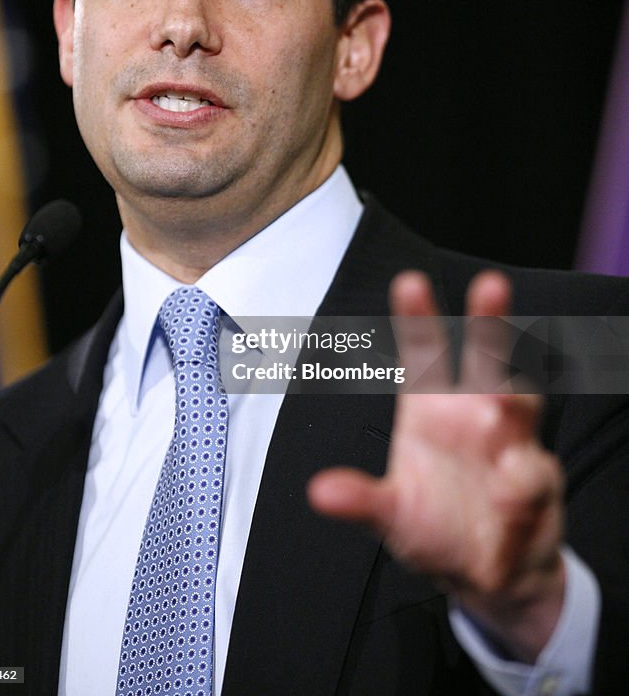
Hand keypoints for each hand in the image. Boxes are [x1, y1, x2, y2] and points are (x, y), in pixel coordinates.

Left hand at [307, 270, 565, 662]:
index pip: (424, 352)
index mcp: (431, 408)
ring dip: (514, 400)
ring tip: (500, 406)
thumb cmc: (433, 528)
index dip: (417, 315)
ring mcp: (511, 441)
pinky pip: (533, 473)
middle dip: (489, 320)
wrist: (487, 574)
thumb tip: (319, 493)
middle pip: (485, 357)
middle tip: (489, 283)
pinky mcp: (537, 478)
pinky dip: (520, 485)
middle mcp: (474, 413)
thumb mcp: (390, 516)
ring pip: (521, 402)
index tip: (409, 281)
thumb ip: (361, 501)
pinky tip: (506, 501)